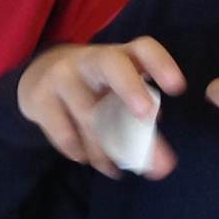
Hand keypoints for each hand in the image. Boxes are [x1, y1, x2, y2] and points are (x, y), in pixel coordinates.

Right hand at [15, 38, 183, 178]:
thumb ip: (142, 127)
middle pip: (111, 65)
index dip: (161, 65)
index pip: (143, 49)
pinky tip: (87, 160)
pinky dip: (79, 152)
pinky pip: (64, 132)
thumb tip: (162, 168)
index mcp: (121, 55)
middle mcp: (92, 59)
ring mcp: (63, 75)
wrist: (40, 77)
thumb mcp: (117, 96)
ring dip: (104, 147)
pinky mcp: (40, 97)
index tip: (178, 88)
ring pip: (87, 112)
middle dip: (130, 88)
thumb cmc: (94, 89)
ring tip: (114, 170)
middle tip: (147, 116)